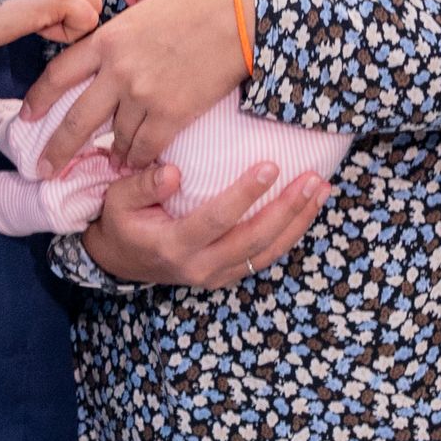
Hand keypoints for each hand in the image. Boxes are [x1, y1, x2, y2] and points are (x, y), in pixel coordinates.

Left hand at [23, 0, 248, 172]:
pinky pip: (145, 148)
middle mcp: (117, 70)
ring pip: (115, 137)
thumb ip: (122, 32)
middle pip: (76, 119)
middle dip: (57, 149)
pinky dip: (139, 159)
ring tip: (112, 161)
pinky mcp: (172, 113)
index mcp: (107, 38)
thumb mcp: (146, 7)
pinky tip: (137, 163)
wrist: (239, 14)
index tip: (27, 117)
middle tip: (43, 170)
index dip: (39, 99)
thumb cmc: (199, 1)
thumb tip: (112, 46)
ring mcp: (144, 94)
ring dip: (113, 153)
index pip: (58, 73)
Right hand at [86, 159, 327, 285]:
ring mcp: (215, 275)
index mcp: (173, 245)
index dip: (245, 194)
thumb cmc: (120, 222)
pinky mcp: (226, 276)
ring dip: (298, 222)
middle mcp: (199, 266)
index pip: (217, 220)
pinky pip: (265, 258)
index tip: (272, 165)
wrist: (119, 262)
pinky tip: (308, 209)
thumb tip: (173, 173)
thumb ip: (143, 185)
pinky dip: (290, 234)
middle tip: (314, 179)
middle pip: (254, 240)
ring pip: (267, 253)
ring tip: (322, 191)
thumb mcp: (117, 200)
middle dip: (288, 210)